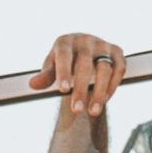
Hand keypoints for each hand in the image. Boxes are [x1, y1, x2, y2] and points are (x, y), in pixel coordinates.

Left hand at [29, 32, 125, 152]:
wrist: (83, 50)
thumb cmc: (63, 61)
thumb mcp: (51, 66)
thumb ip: (45, 76)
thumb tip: (33, 84)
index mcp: (65, 42)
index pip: (64, 55)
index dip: (63, 72)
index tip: (62, 90)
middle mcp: (85, 40)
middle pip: (85, 65)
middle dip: (80, 89)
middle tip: (76, 110)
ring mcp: (102, 45)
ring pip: (105, 68)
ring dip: (100, 91)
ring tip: (93, 111)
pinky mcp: (117, 51)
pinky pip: (118, 69)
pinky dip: (112, 85)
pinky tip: (104, 100)